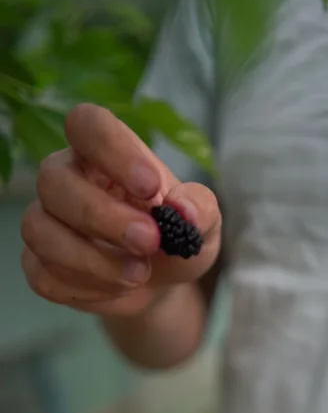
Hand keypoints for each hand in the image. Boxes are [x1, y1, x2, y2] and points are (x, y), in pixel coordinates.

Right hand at [21, 104, 220, 316]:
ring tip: (138, 274)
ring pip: (40, 230)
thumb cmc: (174, 239)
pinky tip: (119, 288)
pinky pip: (45, 274)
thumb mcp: (202, 224)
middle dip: (103, 216)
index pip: (86, 124)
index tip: (151, 187)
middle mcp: (64, 178)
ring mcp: (45, 220)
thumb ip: (199, 209)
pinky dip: (87, 288)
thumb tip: (183, 209)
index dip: (112, 151)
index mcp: (101, 152)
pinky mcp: (39, 263)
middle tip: (149, 241)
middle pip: (53, 180)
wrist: (159, 283)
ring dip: (92, 260)